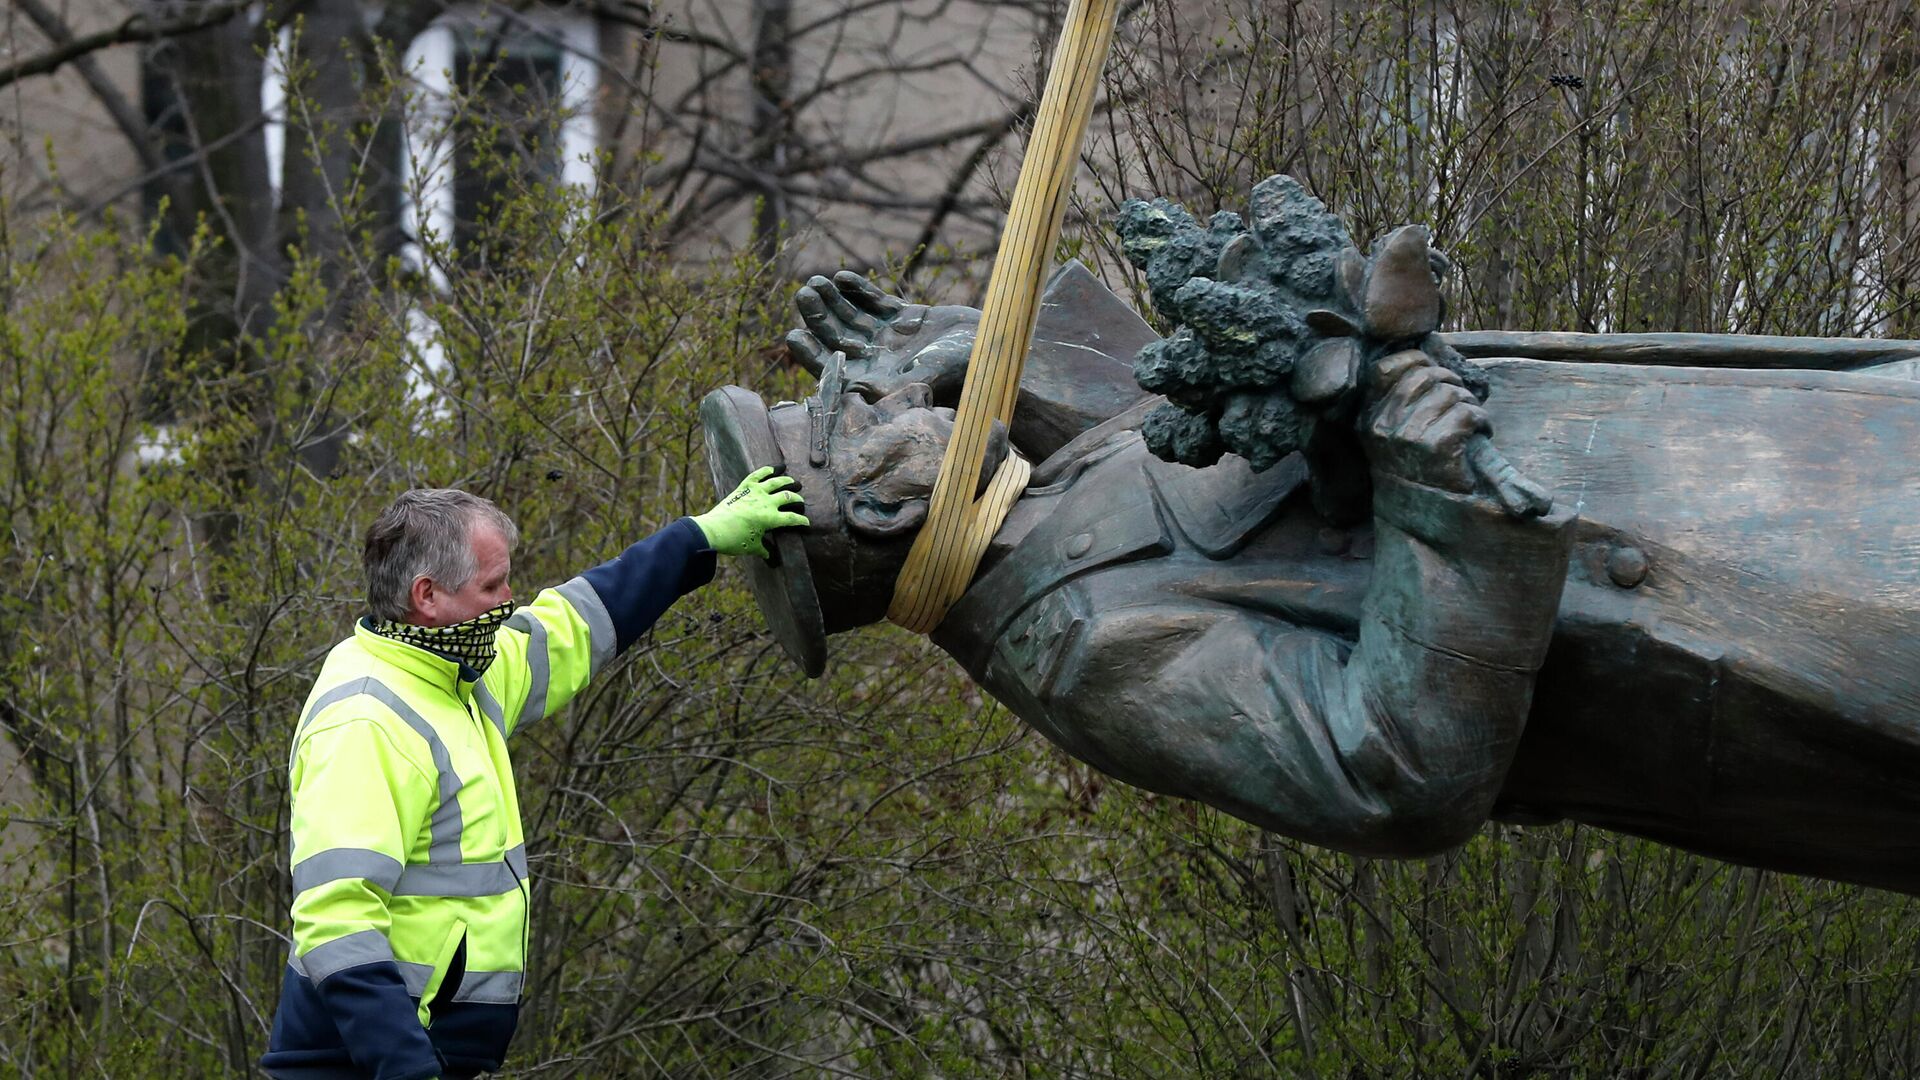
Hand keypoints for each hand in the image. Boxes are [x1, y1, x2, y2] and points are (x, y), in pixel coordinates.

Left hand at [692, 467, 809, 557]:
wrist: (713, 530)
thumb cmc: (734, 540)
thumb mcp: (752, 547)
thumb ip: (763, 550)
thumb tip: (770, 557)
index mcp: (771, 519)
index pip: (792, 519)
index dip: (802, 521)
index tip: (806, 522)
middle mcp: (766, 503)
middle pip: (788, 497)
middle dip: (797, 499)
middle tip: (800, 501)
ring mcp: (755, 492)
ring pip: (776, 482)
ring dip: (787, 481)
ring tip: (794, 482)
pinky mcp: (744, 487)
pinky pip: (757, 475)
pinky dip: (766, 470)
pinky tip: (774, 468)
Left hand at [786, 272, 980, 401]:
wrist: (997, 349)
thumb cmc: (965, 368)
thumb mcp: (927, 375)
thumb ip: (896, 380)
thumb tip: (861, 389)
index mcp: (878, 383)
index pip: (835, 371)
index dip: (811, 355)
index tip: (793, 334)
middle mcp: (880, 363)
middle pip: (838, 339)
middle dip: (819, 316)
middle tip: (804, 294)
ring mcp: (890, 340)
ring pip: (852, 318)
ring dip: (834, 301)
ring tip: (817, 282)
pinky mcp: (905, 319)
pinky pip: (875, 304)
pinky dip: (859, 291)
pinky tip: (843, 278)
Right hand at [1360, 349, 1488, 492]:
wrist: (1416, 522)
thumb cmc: (1410, 472)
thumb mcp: (1389, 436)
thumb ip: (1397, 401)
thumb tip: (1424, 358)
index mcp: (1369, 418)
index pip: (1387, 369)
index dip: (1415, 361)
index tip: (1433, 373)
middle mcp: (1384, 427)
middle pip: (1426, 375)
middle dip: (1450, 382)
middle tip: (1459, 401)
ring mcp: (1409, 438)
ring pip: (1450, 393)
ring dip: (1469, 403)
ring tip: (1469, 422)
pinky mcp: (1438, 449)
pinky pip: (1467, 413)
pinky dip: (1481, 421)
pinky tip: (1479, 434)